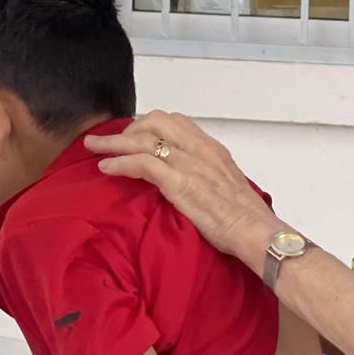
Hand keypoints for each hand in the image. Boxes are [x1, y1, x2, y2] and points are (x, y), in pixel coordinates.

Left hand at [86, 111, 283, 269]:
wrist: (259, 233)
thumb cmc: (248, 220)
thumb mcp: (228, 188)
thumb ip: (208, 179)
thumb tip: (194, 185)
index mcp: (213, 150)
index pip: (177, 121)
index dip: (150, 125)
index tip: (135, 136)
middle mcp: (200, 150)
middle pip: (155, 120)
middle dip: (129, 129)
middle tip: (114, 143)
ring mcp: (189, 165)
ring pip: (142, 139)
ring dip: (113, 142)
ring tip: (95, 147)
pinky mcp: (180, 183)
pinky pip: (141, 164)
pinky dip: (119, 163)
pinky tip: (106, 168)